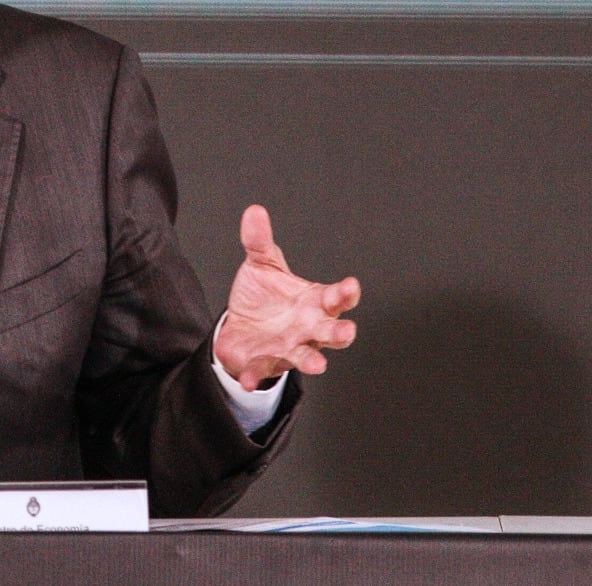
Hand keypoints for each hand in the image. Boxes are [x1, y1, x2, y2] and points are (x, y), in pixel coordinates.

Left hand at [213, 205, 359, 391]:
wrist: (240, 325)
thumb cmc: (264, 296)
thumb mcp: (262, 264)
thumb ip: (259, 241)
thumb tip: (254, 211)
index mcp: (313, 301)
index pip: (336, 297)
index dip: (345, 292)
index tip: (351, 285)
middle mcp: (307, 328)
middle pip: (331, 331)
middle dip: (340, 332)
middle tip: (347, 330)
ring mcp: (288, 347)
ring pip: (307, 356)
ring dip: (312, 360)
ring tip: (318, 364)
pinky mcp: (264, 362)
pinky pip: (260, 371)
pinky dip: (255, 376)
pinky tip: (246, 380)